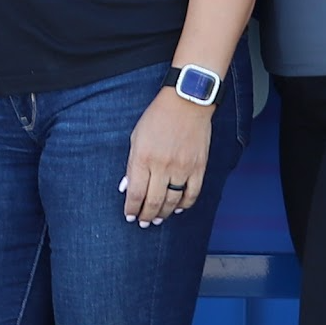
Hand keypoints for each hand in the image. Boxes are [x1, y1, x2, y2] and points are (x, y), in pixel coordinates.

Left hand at [120, 86, 212, 227]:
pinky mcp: (198, 167)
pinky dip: (185, 204)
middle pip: (153, 202)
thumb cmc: (157, 117)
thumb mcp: (136, 137)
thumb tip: (126, 187)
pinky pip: (192, 193)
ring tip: (157, 219)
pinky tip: (177, 208)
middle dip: (146, 216)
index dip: (131, 209)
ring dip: (163, 213)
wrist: (186, 102)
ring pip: (172, 201)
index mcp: (143, 158)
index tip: (129, 216)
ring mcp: (182, 168)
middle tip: (143, 223)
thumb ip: (132, 164)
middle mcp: (162, 166)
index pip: (135, 193)